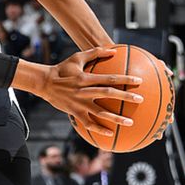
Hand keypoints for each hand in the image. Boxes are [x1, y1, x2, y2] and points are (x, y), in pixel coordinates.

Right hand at [17, 47, 142, 136]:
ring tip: (130, 122)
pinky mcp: (74, 112)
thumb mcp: (77, 57)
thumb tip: (114, 50)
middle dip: (125, 97)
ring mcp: (79, 103)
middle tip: (140, 99)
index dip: (124, 79)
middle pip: (108, 94)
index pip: (109, 78)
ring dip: (116, 118)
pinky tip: (111, 134)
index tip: (139, 81)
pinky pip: (88, 123)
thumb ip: (95, 53)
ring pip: (100, 113)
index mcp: (86, 78)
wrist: (44, 82)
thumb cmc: (62, 68)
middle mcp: (84, 91)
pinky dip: (99, 129)